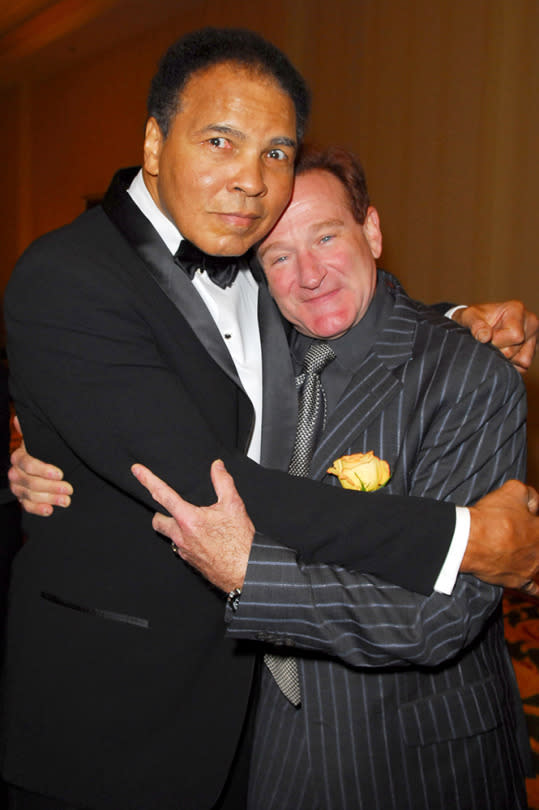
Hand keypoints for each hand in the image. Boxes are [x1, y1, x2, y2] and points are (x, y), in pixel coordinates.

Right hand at [8, 428, 71, 515]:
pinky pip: (27, 506)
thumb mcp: (42, 439)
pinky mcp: (23, 499)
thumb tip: (19, 418)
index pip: (27, 464)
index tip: (60, 474)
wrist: (49, 466)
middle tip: (69, 489)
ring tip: (66, 500)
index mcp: (19, 457)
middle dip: (51, 487)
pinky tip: (50, 510)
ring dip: (49, 498)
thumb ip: (31, 431)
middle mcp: (15, 473)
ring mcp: (18, 487)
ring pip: (30, 495)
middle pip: (30, 482)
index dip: (43, 470)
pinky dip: (38, 509)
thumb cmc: (46, 450)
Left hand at [131, 459, 254, 592]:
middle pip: (158, 521)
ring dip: (175, 527)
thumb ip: (223, 482)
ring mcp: (184, 551)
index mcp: (188, 520)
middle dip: (160, 512)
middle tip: (168, 506)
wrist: (245, 571)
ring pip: (170, 535)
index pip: (163, 494)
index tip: (137, 471)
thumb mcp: (234, 506)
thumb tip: (217, 467)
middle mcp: (181, 536)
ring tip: (191, 522)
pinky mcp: (190, 561)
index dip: (148, 480)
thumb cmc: (240, 543)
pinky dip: (186, 540)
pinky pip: (180, 548)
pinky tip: (201, 538)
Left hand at [452, 301, 537, 372]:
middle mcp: (530, 321)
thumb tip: (484, 337)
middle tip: (488, 344)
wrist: (480, 321)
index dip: (496, 342)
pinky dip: (511, 364)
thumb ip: (475, 325)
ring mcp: (533, 336)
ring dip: (504, 359)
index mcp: (516, 309)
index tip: (485, 339)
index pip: (514, 335)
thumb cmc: (475, 318)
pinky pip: (523, 366)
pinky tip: (501, 353)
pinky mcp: (533, 349)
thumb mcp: (469, 316)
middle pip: (515, 349)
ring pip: (522, 360)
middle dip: (497, 352)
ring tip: (495, 347)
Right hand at [463, 480, 538, 595]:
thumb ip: (530, 494)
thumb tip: (535, 505)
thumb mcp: (514, 490)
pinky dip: (536, 589)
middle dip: (532, 538)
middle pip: (538, 545)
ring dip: (532, 557)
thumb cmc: (491, 516)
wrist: (469, 540)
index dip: (532, 520)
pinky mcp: (517, 581)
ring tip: (519, 550)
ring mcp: (530, 568)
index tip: (526, 518)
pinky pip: (532, 588)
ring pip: (538, 564)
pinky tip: (537, 589)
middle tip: (516, 533)